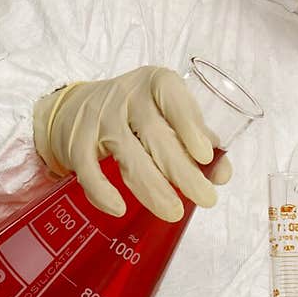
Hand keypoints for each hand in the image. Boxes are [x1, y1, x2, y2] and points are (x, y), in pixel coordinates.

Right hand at [32, 67, 231, 221]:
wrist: (76, 109)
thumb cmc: (135, 114)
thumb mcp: (166, 115)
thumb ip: (197, 140)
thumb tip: (222, 175)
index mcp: (155, 84)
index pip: (174, 99)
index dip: (190, 126)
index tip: (206, 157)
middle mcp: (127, 95)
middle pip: (155, 135)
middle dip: (182, 171)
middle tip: (205, 199)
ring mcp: (99, 117)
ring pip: (127, 154)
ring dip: (152, 187)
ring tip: (173, 212)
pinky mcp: (75, 141)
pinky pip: (88, 168)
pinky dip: (102, 191)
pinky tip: (119, 208)